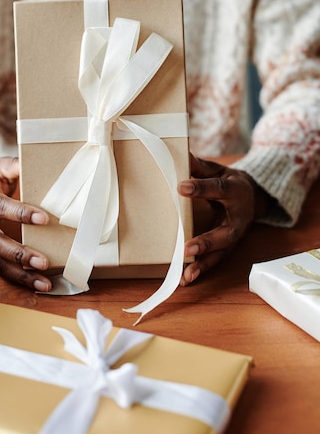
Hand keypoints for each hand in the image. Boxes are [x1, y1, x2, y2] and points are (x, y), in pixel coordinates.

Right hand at [0, 157, 51, 290]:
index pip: (2, 207)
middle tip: (44, 261)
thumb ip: (14, 165)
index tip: (44, 218)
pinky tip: (35, 285)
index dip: (22, 213)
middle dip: (20, 253)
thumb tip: (34, 162)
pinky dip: (16, 279)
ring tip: (44, 283)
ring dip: (21, 274)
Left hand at [178, 154, 271, 284]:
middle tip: (187, 248)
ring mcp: (235, 235)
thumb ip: (199, 166)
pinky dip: (202, 270)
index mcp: (236, 191)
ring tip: (186, 273)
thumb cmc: (229, 181)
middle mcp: (239, 217)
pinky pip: (215, 260)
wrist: (252, 196)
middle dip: (207, 241)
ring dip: (204, 263)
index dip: (201, 188)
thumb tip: (179, 154)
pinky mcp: (228, 247)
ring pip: (221, 252)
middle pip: (225, 232)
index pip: (219, 189)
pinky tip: (186, 279)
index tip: (181, 186)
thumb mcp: (218, 170)